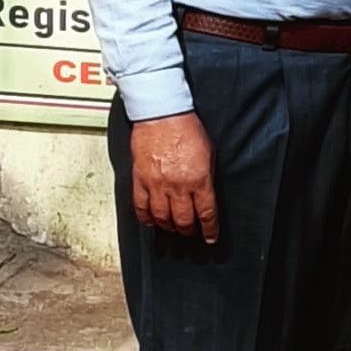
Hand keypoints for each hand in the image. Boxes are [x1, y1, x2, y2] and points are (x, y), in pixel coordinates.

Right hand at [130, 112, 219, 242]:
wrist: (162, 114)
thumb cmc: (187, 128)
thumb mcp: (209, 154)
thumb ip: (207, 177)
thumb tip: (207, 195)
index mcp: (198, 179)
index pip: (206, 213)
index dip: (209, 229)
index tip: (210, 237)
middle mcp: (177, 185)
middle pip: (183, 220)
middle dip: (188, 230)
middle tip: (191, 232)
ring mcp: (156, 184)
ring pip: (161, 217)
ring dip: (169, 226)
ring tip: (173, 228)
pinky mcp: (140, 179)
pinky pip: (141, 206)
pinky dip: (146, 218)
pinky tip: (151, 221)